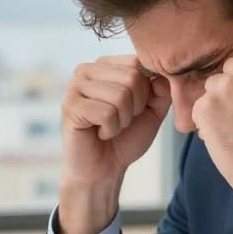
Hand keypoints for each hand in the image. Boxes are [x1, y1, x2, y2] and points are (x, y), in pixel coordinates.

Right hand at [58, 55, 171, 233]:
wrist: (104, 170)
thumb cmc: (125, 138)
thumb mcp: (153, 110)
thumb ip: (162, 89)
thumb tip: (163, 75)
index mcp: (104, 65)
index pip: (138, 63)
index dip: (146, 93)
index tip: (133, 110)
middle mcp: (86, 70)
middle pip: (132, 78)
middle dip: (135, 108)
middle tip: (120, 122)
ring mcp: (74, 87)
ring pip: (120, 95)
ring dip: (122, 120)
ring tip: (109, 128)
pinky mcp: (69, 106)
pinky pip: (106, 113)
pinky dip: (110, 129)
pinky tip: (100, 134)